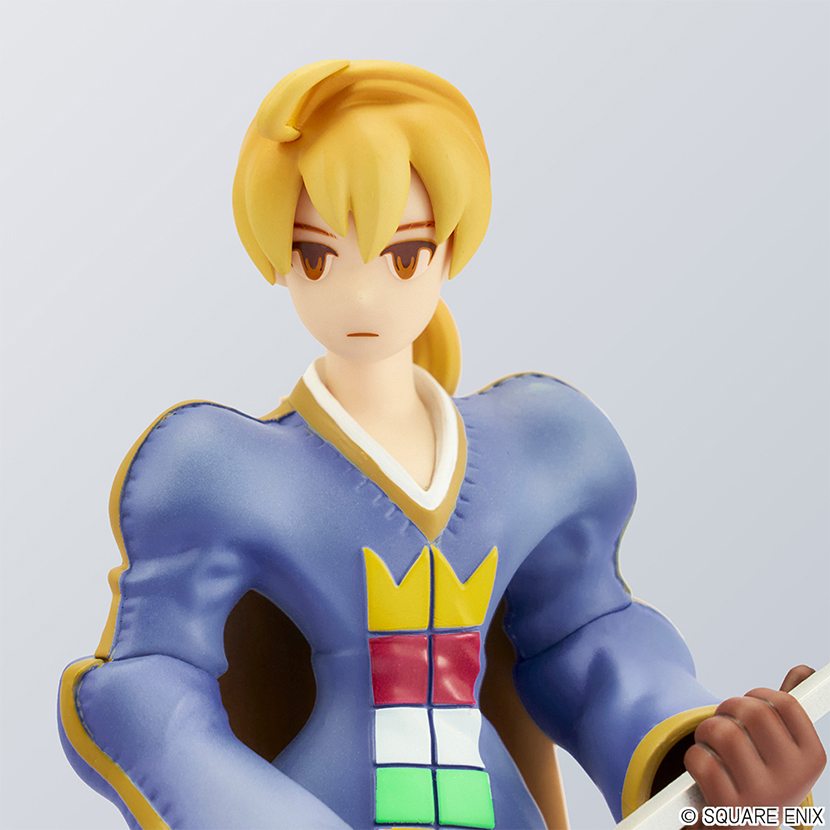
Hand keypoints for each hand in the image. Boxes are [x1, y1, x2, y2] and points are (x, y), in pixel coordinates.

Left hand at [683, 666, 825, 828]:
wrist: (743, 828)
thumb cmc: (761, 775)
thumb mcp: (782, 747)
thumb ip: (789, 710)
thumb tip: (804, 670)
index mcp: (812, 760)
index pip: (785, 703)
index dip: (758, 696)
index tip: (750, 706)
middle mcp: (792, 781)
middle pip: (750, 711)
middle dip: (727, 709)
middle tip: (725, 723)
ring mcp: (761, 798)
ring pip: (721, 731)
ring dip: (706, 732)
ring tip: (712, 746)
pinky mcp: (727, 811)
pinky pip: (699, 759)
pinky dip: (694, 757)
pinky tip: (704, 771)